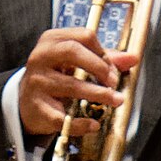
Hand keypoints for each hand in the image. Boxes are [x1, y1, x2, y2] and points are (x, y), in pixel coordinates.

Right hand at [19, 27, 136, 138]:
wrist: (26, 103)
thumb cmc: (56, 77)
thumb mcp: (75, 63)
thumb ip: (104, 59)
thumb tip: (133, 58)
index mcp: (52, 41)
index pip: (83, 36)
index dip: (103, 52)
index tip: (113, 68)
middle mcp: (41, 57)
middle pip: (73, 51)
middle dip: (99, 67)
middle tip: (114, 82)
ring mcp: (37, 82)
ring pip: (71, 85)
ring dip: (98, 94)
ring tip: (115, 100)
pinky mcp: (37, 107)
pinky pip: (62, 116)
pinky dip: (81, 123)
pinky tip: (93, 124)